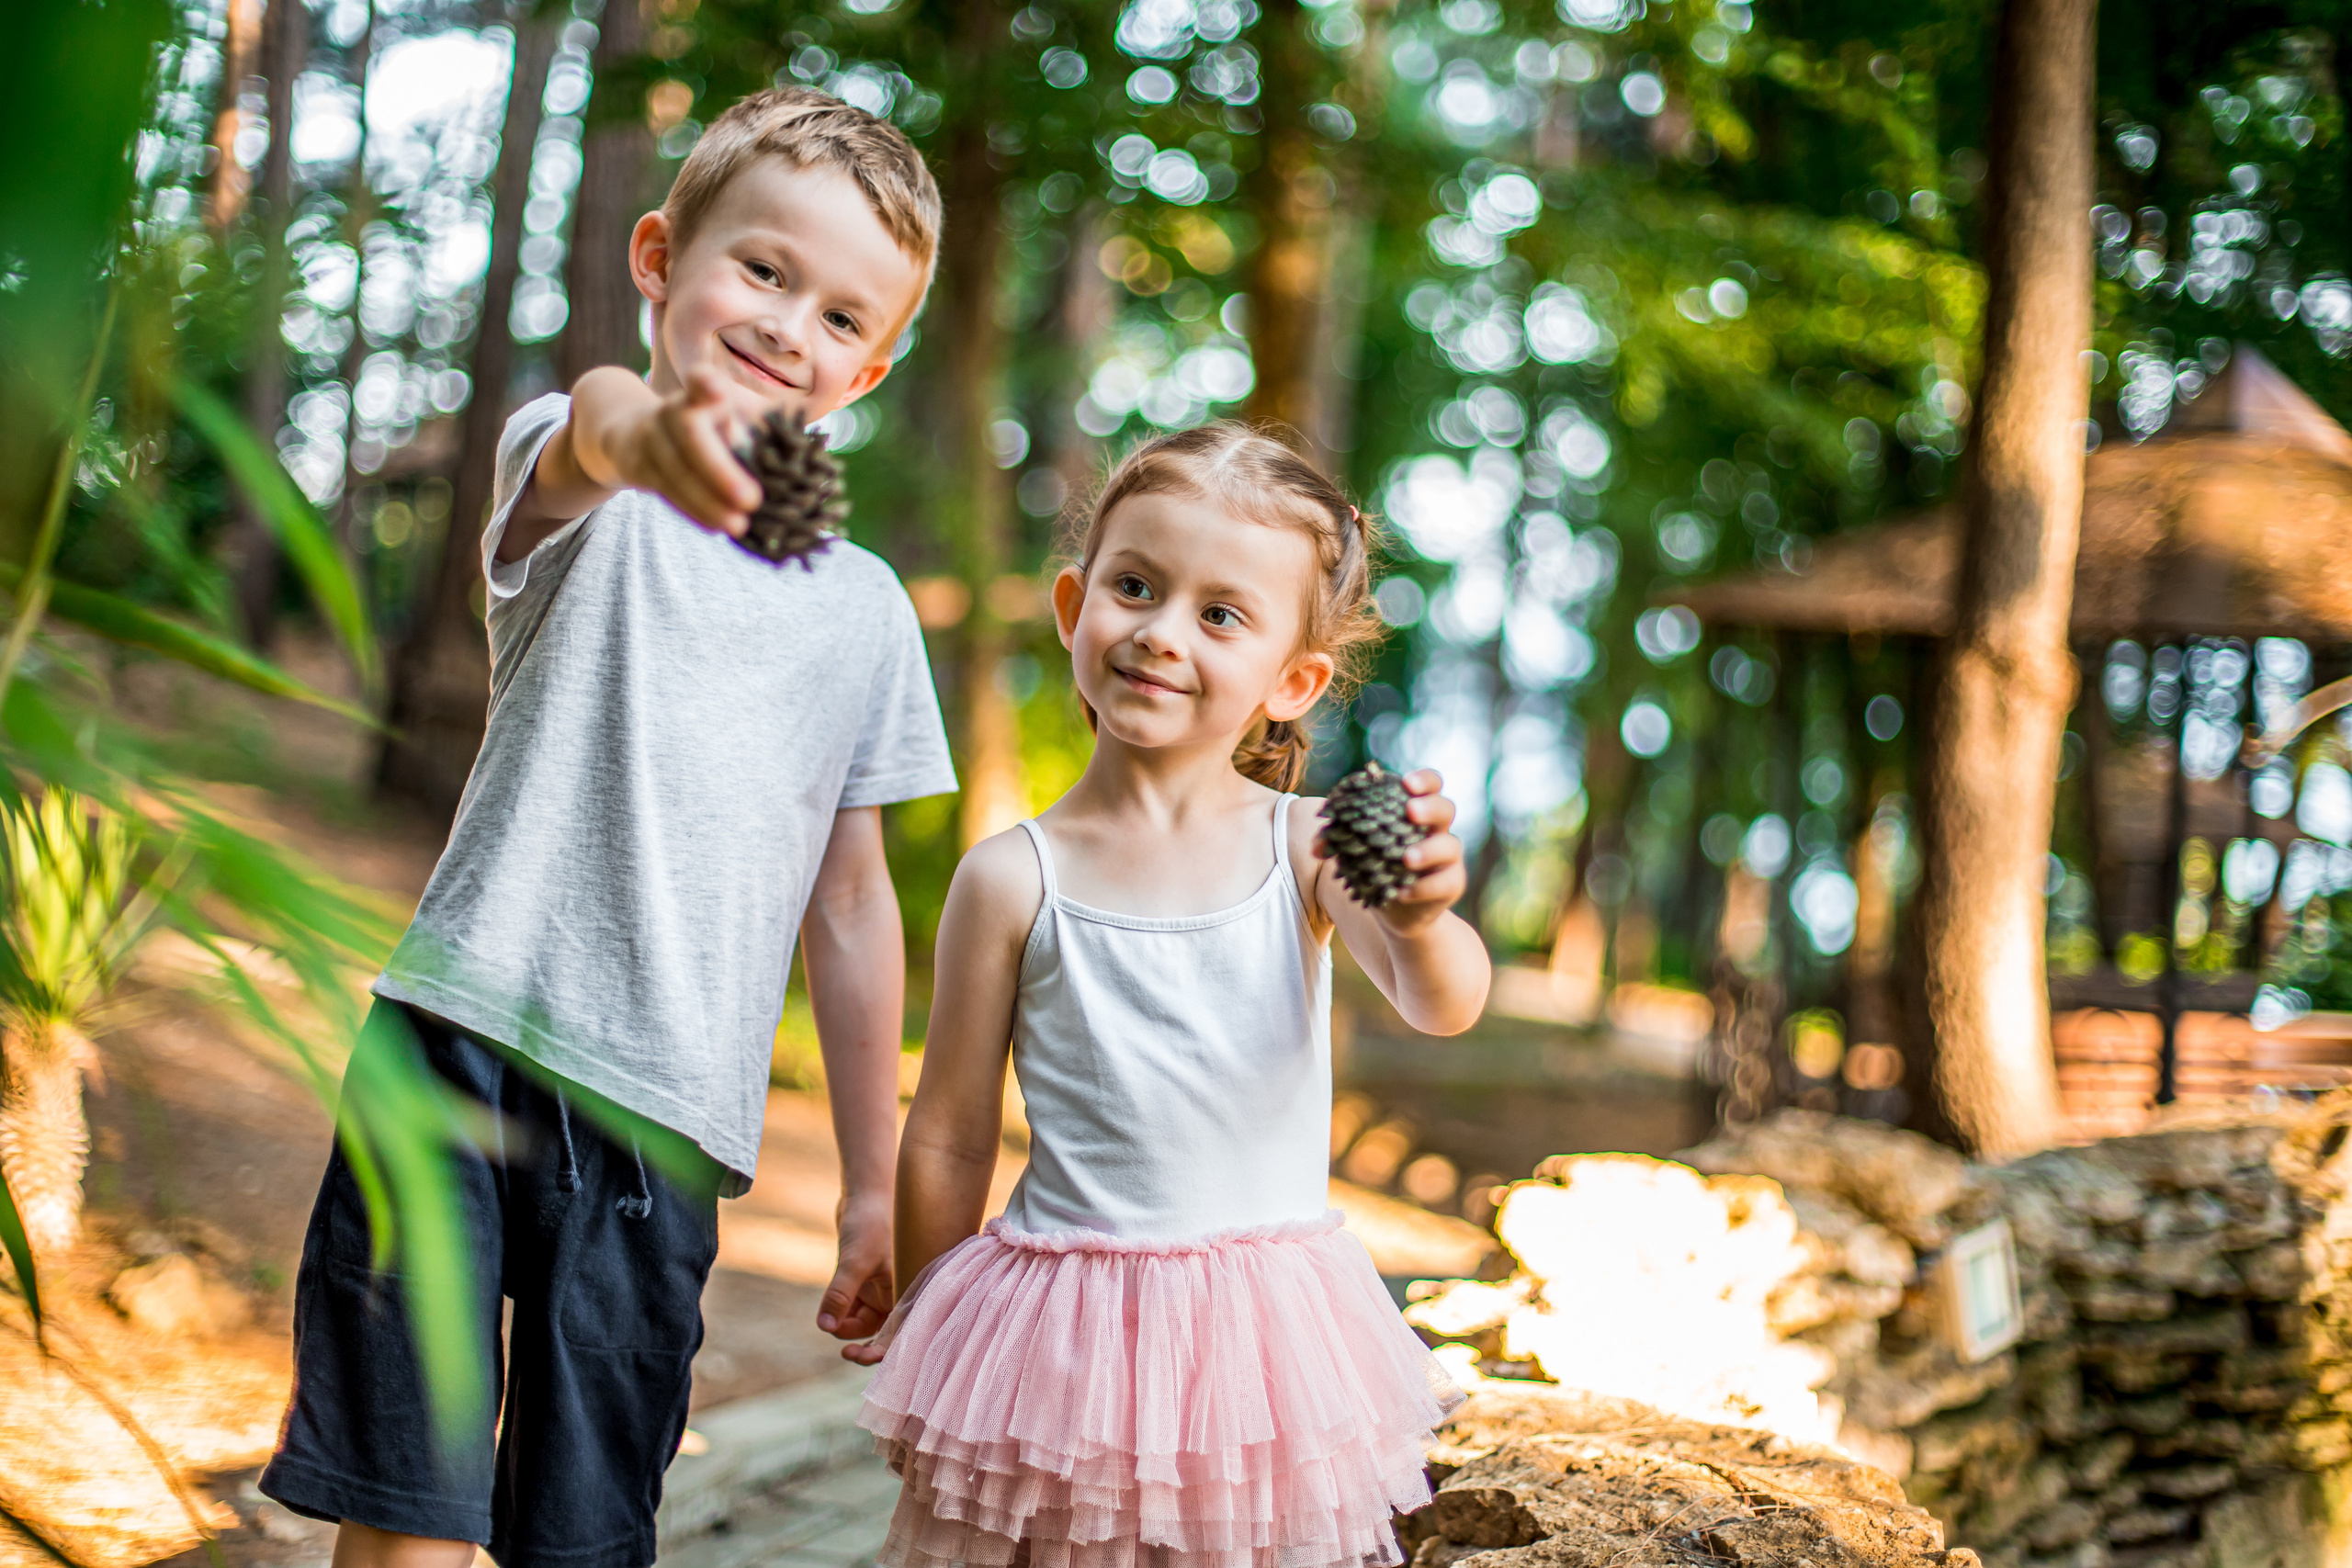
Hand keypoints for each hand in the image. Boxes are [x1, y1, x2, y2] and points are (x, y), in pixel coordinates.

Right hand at [584, 366, 760, 536]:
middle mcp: (671, 410)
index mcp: (700, 394)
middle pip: (690, 434)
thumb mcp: (723, 423)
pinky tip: (716, 526)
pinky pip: (668, 490)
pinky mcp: (638, 465)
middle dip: (720, 470)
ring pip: (677, 470)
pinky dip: (694, 510)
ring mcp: (650, 437)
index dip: (706, 383)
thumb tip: (785, 468)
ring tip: (739, 524)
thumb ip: (747, 438)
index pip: (699, 379)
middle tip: (752, 501)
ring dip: (709, 501)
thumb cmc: (701, 430)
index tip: (719, 391)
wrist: (633, 432)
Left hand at [820, 1190, 893, 1358]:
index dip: (882, 1351)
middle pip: (882, 1332)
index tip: (855, 1356)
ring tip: (830, 1316)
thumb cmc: (870, 1222)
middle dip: (862, 1342)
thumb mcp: (854, 1260)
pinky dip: (842, 1310)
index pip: (900, 1333)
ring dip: (847, 1324)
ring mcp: (884, 1288)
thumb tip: (824, 1327)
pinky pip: (855, 1307)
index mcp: (911, 1290)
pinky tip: (830, 1308)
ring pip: (865, 1321)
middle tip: (845, 1352)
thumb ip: (840, 1295)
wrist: (865, 1191)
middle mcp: (901, 1292)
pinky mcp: (868, 1282)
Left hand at [1318, 769, 1465, 933]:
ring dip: (1428, 850)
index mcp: (1417, 811)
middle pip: (1445, 808)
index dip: (1423, 780)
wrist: (1395, 910)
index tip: (1406, 783)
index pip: (1430, 784)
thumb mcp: (1355, 850)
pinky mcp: (1451, 884)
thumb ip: (1337, 841)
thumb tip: (1317, 846)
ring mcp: (1448, 858)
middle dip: (1429, 807)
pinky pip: (1445, 882)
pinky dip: (1424, 887)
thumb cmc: (1376, 868)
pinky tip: (1403, 892)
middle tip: (1410, 811)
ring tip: (1405, 858)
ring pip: (1450, 845)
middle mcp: (1437, 829)